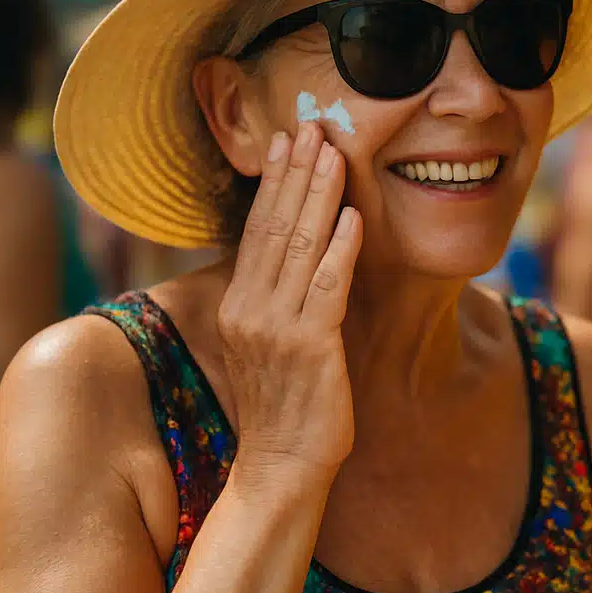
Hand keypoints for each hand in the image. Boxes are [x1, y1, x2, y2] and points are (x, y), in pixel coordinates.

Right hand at [218, 123, 361, 477]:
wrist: (283, 465)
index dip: (274, 183)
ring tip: (333, 154)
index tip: (286, 141)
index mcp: (238, 305)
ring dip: (320, 196)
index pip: (256, 230)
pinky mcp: (310, 346)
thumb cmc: (287, 406)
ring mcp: (277, 327)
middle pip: (274, 226)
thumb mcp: (271, 344)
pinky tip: (353, 218)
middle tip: (311, 128)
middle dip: (296, 174)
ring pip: (300, 247)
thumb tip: (300, 253)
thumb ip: (278, 299)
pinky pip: (327, 286)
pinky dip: (340, 249)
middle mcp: (249, 309)